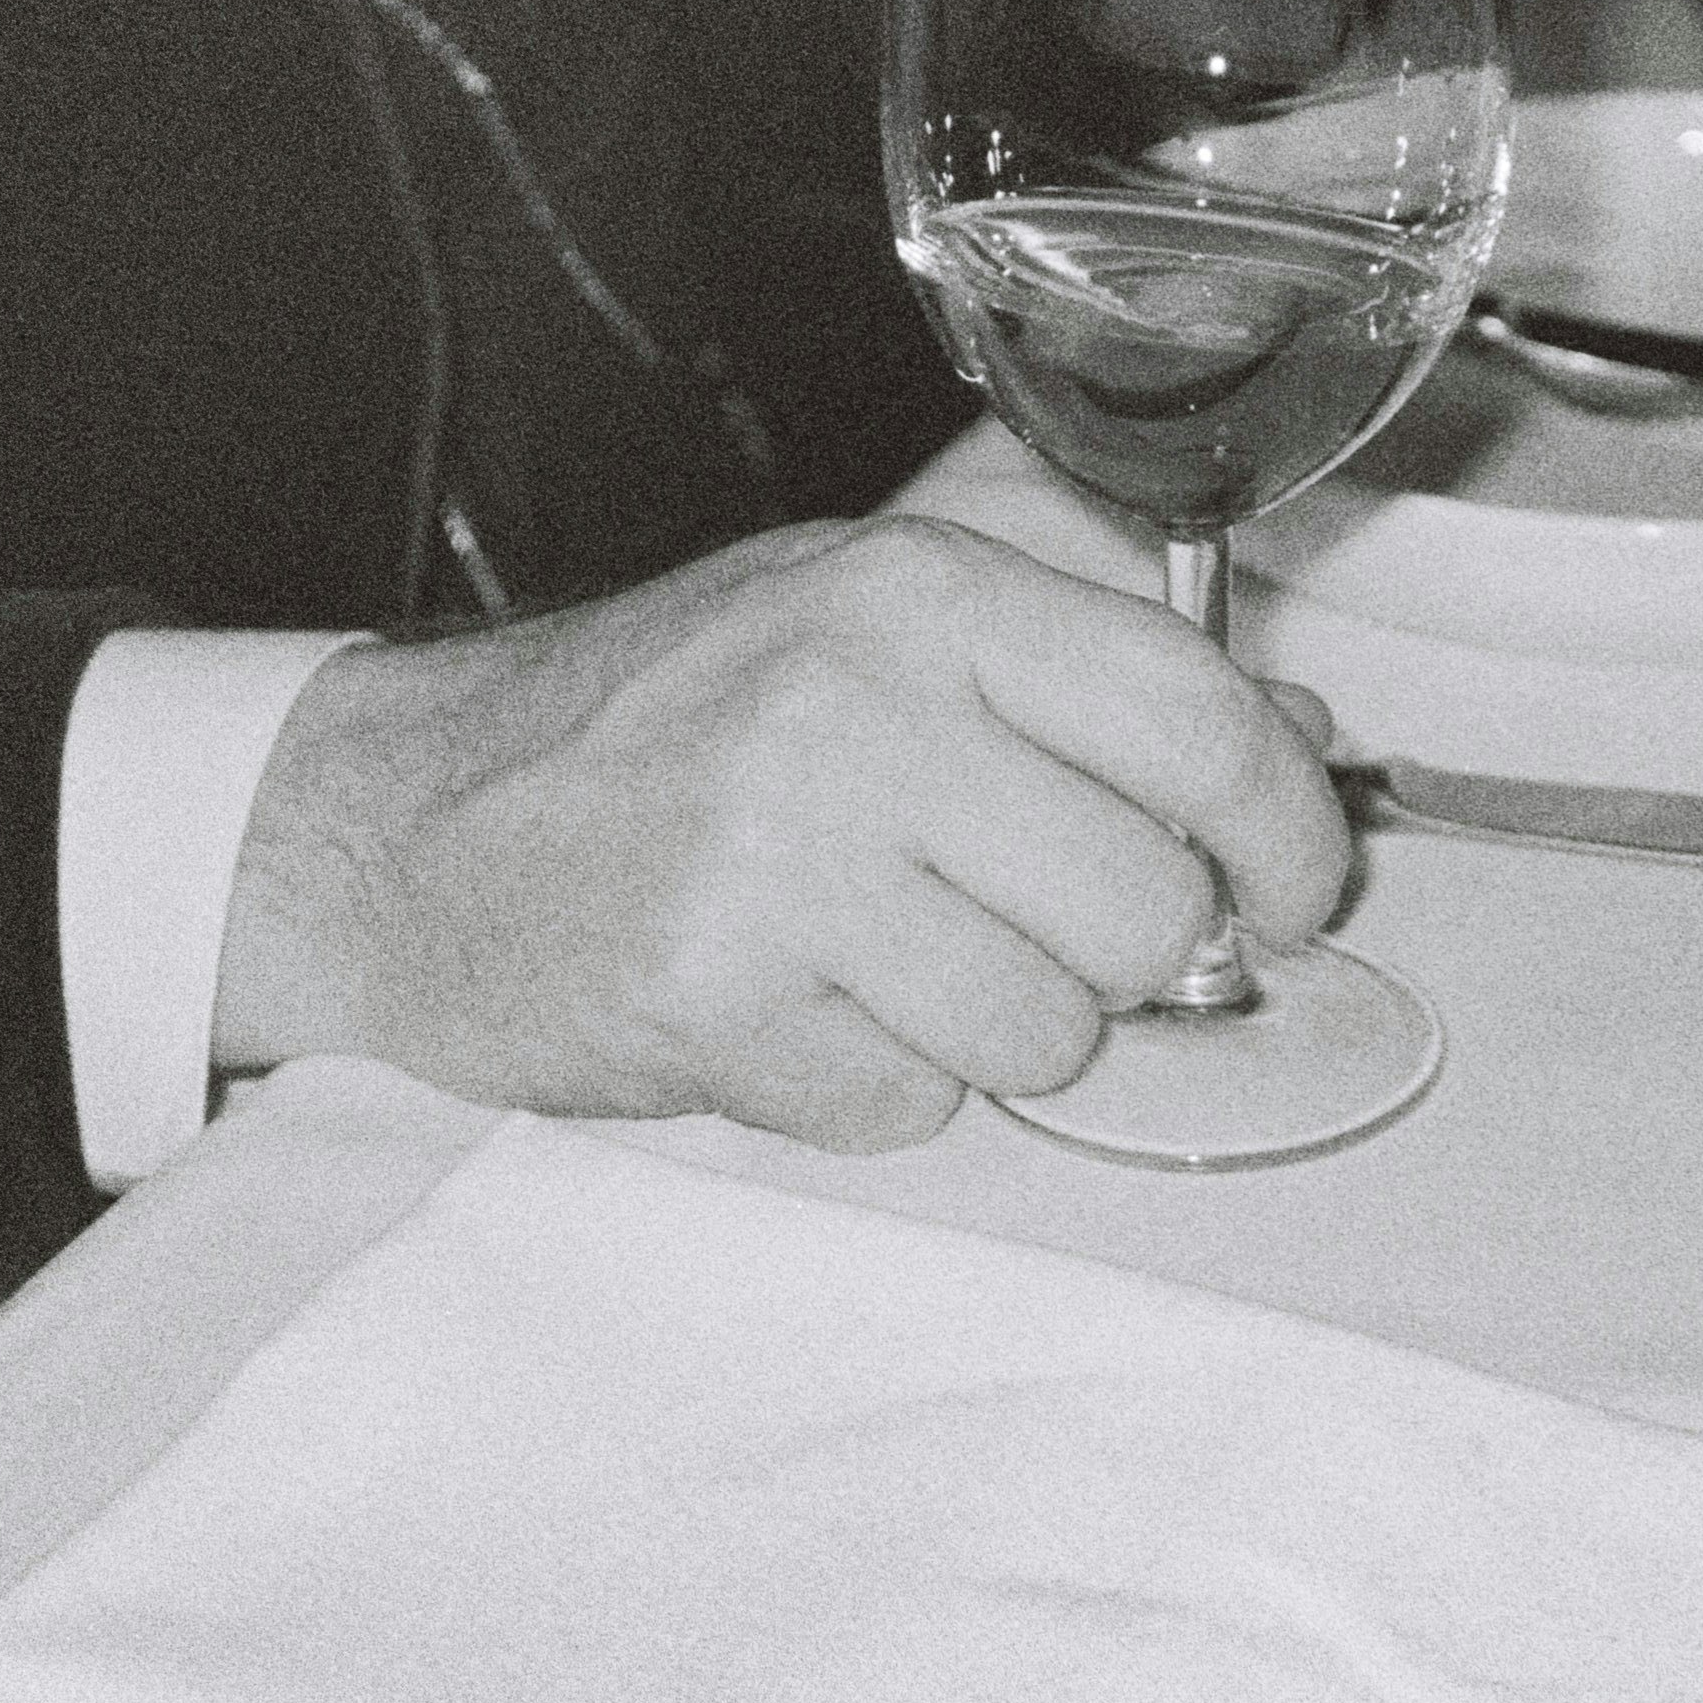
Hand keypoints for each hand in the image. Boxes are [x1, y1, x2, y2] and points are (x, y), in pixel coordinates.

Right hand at [211, 518, 1351, 1148]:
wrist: (404, 829)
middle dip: (1123, 958)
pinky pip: (914, 1107)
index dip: (1290, 832)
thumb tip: (1298, 734)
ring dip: (997, 1032)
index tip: (1295, 889)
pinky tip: (795, 1007)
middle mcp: (857, 710)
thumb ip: (1079, 665)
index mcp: (918, 596)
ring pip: (1048, 1034)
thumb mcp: (864, 624)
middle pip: (1148, 911)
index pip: (1200, 720)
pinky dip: (876, 1085)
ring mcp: (779, 861)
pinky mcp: (717, 1002)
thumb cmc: (653, 725)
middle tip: (1035, 929)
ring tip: (889, 963)